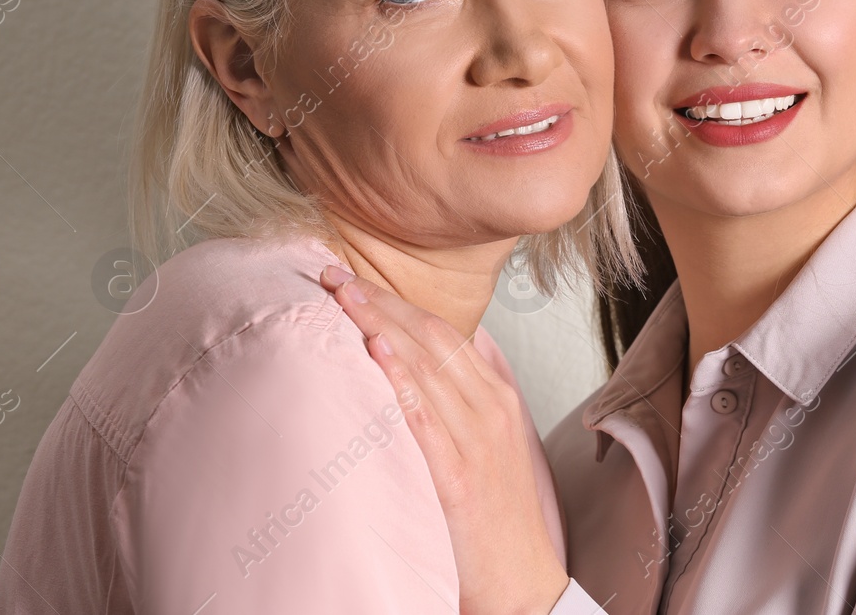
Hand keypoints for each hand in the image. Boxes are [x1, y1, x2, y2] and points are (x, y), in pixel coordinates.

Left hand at [320, 265, 569, 614]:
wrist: (522, 581)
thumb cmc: (495, 517)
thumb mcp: (487, 446)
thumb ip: (460, 403)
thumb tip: (420, 365)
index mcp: (496, 397)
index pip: (442, 332)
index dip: (396, 301)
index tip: (354, 279)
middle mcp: (490, 409)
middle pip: (431, 338)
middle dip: (381, 301)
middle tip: (334, 273)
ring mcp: (477, 440)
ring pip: (426, 367)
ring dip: (381, 325)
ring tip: (344, 296)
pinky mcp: (460, 476)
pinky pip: (426, 418)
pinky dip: (401, 380)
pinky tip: (377, 352)